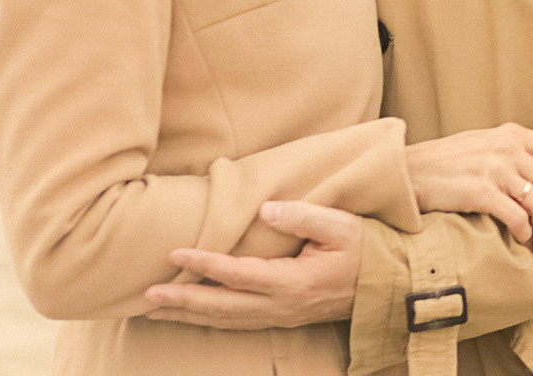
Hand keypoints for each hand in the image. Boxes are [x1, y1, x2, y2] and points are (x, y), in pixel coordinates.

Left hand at [144, 201, 359, 327]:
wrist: (387, 284)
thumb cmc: (364, 249)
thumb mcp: (340, 225)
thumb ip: (302, 217)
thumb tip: (265, 210)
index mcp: (292, 282)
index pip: (238, 274)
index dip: (205, 264)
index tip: (175, 254)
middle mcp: (281, 305)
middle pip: (222, 306)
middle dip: (182, 302)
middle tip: (146, 296)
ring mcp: (280, 315)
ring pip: (226, 319)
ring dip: (189, 315)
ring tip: (153, 309)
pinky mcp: (281, 317)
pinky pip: (237, 322)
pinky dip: (208, 319)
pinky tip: (190, 314)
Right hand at [405, 123, 532, 256]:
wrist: (407, 170)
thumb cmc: (445, 163)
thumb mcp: (484, 145)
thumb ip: (512, 152)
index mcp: (513, 134)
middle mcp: (509, 148)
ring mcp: (495, 168)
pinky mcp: (482, 191)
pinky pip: (518, 218)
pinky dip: (524, 234)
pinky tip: (521, 242)